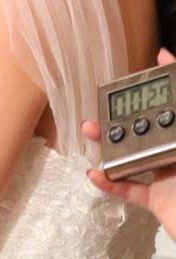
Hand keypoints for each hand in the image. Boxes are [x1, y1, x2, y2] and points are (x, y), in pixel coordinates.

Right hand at [82, 48, 175, 238]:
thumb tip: (171, 59)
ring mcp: (167, 175)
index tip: (150, 63)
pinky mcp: (157, 199)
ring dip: (107, 142)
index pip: (173, 104)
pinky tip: (95, 173)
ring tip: (90, 130)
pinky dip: (109, 182)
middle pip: (145, 125)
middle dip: (121, 112)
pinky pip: (129, 188)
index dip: (163, 83)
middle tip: (104, 100)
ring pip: (131, 152)